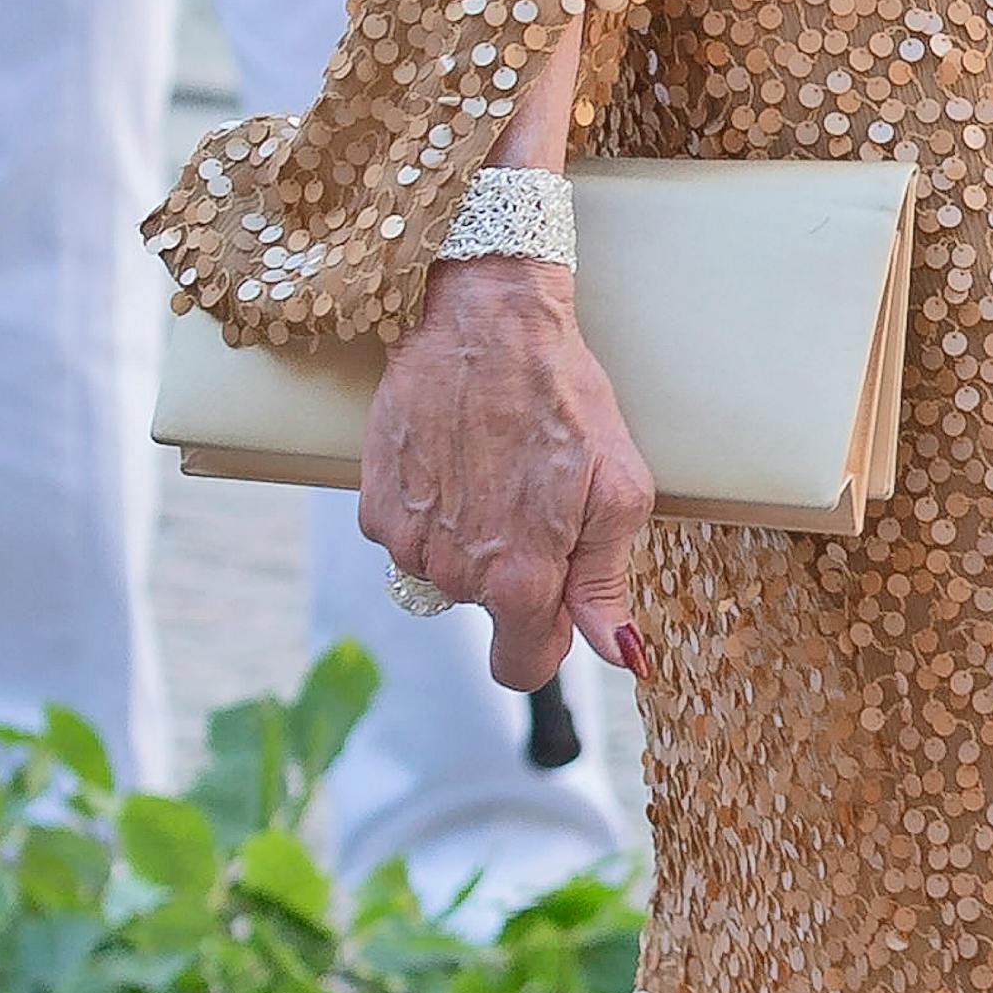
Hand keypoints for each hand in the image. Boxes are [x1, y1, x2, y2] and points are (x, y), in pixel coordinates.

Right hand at [358, 256, 652, 690]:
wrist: (485, 323)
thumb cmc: (563, 399)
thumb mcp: (617, 489)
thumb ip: (606, 584)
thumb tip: (618, 655)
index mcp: (521, 580)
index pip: (522, 669)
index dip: (547, 639)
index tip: (560, 599)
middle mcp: (457, 573)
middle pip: (488, 612)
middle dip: (516, 574)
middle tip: (536, 501)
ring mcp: (407, 542)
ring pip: (446, 576)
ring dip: (472, 542)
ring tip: (495, 472)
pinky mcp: (374, 507)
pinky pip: (409, 539)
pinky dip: (433, 514)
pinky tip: (456, 462)